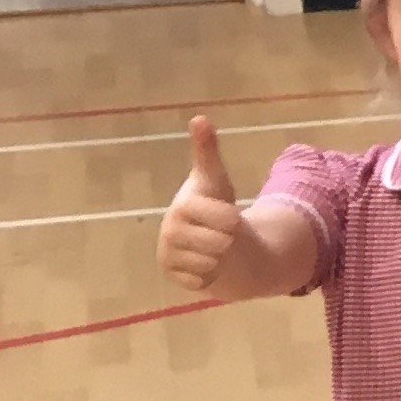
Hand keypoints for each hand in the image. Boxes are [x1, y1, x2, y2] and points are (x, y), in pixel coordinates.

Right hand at [159, 112, 243, 293]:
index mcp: (182, 207)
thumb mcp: (215, 180)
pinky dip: (213, 275)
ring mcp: (168, 256)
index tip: (229, 215)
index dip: (231, 219)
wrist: (210, 239)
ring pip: (214, 264)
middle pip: (220, 244)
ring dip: (221, 258)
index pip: (223, 218)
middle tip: (221, 234)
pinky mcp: (173, 277)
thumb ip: (207, 152)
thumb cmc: (213, 207)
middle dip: (228, 240)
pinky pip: (204, 282)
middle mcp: (168, 232)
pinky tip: (207, 265)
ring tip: (214, 248)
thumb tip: (200, 118)